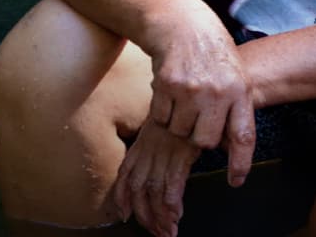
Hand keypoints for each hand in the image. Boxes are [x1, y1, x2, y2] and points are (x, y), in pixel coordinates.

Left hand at [112, 118, 199, 236]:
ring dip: (160, 215)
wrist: (193, 92)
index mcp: (141, 144)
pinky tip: (176, 213)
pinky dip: (173, 200)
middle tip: (155, 231)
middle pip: (139, 189)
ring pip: (155, 190)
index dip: (122, 198)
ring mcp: (164, 151)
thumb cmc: (181, 112)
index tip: (124, 215)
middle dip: (144, 215)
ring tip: (168, 230)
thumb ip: (154, 148)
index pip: (125, 175)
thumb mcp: (161, 128)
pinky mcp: (181, 151)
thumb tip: (151, 171)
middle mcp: (149, 149)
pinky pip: (173, 181)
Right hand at [144, 0, 256, 185]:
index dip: (239, 162)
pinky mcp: (168, 85)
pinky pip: (162, 119)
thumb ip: (235, 111)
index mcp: (240, 91)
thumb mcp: (236, 78)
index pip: (243, 136)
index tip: (235, 181)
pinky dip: (163, 113)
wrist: (185, 25)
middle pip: (205, 141)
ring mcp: (191, 88)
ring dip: (179, 125)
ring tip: (185, 101)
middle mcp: (218, 91)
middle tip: (198, 117)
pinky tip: (171, 94)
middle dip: (199, 136)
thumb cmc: (214, 57)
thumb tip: (229, 149)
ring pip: (181, 133)